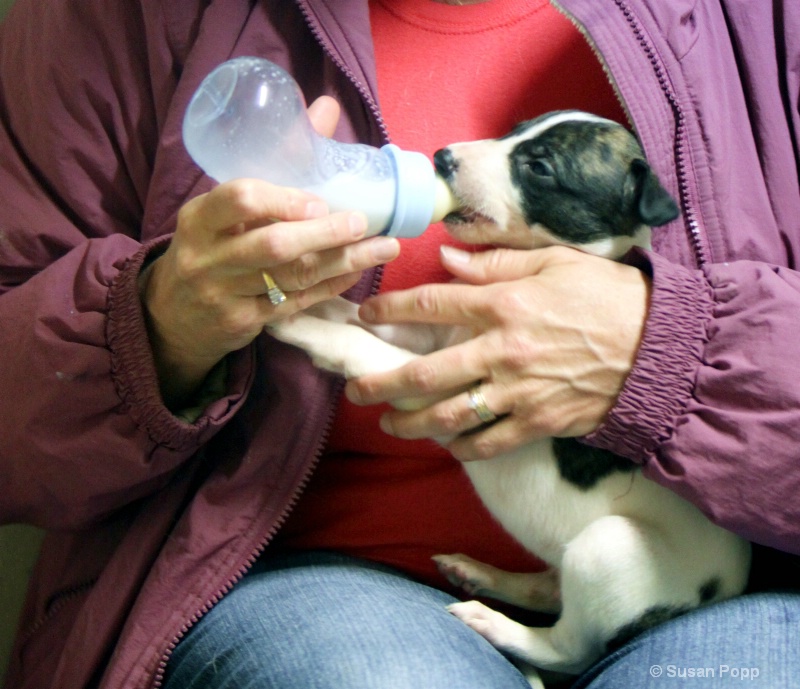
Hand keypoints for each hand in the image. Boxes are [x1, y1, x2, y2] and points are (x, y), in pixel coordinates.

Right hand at [141, 96, 400, 406]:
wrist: (173, 315)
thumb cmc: (208, 246)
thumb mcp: (222, 208)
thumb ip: (275, 161)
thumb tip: (326, 108)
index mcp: (200, 218)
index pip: (240, 199)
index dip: (284, 200)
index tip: (320, 200)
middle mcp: (208, 257)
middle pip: (273, 245)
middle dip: (325, 234)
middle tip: (363, 223)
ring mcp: (225, 294)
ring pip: (291, 278)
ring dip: (342, 262)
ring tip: (383, 249)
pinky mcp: (244, 323)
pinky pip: (296, 303)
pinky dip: (330, 286)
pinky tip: (356, 272)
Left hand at [345, 245, 649, 460]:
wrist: (661, 348)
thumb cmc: (609, 297)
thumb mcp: (556, 262)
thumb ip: (497, 261)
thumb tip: (448, 259)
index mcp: (504, 304)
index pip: (430, 306)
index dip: (389, 311)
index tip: (366, 316)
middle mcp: (502, 351)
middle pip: (425, 373)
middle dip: (382, 384)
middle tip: (357, 390)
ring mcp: (518, 392)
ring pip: (448, 415)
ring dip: (411, 423)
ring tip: (390, 423)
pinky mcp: (537, 423)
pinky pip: (488, 442)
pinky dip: (461, 447)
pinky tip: (443, 445)